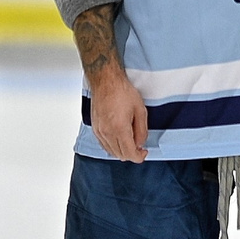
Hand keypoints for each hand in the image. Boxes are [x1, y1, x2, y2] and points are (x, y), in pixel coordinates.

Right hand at [74, 2, 145, 162]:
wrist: (105, 81)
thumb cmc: (123, 92)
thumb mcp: (140, 110)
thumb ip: (142, 130)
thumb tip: (140, 143)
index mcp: (119, 129)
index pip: (129, 154)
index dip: (139, 157)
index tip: (144, 152)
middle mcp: (107, 133)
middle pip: (120, 155)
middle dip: (131, 153)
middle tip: (139, 145)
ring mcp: (99, 131)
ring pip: (111, 151)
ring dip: (122, 150)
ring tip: (131, 140)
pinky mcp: (95, 128)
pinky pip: (104, 144)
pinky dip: (113, 146)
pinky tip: (120, 137)